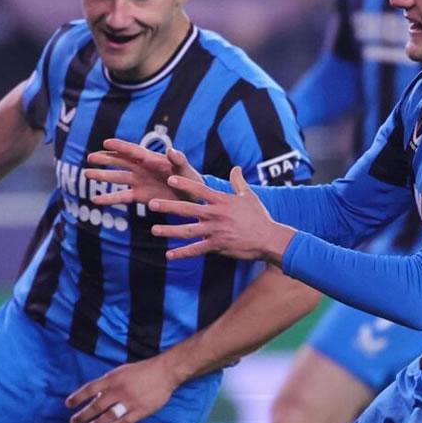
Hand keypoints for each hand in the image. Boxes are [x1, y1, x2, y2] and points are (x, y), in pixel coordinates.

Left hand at [65, 354, 181, 422]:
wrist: (163, 372)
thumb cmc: (141, 371)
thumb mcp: (120, 372)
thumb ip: (108, 383)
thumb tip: (95, 394)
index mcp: (112, 378)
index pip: (90, 389)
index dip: (78, 397)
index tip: (68, 404)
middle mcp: (118, 390)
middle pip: (96, 405)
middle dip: (83, 415)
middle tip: (73, 422)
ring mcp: (129, 401)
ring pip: (108, 416)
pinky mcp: (141, 410)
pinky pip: (125, 422)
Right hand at [85, 140, 202, 207]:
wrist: (191, 198)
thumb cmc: (190, 179)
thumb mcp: (186, 169)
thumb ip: (179, 160)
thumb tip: (172, 151)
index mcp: (151, 159)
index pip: (133, 151)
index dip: (120, 147)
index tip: (105, 143)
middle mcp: (141, 169)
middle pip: (119, 162)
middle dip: (105, 159)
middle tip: (90, 158)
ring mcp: (138, 182)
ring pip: (116, 178)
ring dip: (102, 176)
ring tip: (86, 174)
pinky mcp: (139, 196)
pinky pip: (121, 197)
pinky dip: (108, 199)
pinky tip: (95, 200)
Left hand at [149, 167, 295, 262]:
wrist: (270, 239)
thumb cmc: (259, 216)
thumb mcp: (249, 196)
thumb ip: (238, 181)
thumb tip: (236, 167)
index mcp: (222, 201)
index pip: (199, 189)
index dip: (185, 184)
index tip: (170, 178)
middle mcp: (216, 215)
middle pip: (188, 209)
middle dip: (169, 206)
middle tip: (151, 203)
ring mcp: (216, 231)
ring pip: (188, 231)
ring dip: (170, 230)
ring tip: (154, 230)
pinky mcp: (217, 246)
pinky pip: (196, 250)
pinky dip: (182, 253)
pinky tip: (169, 254)